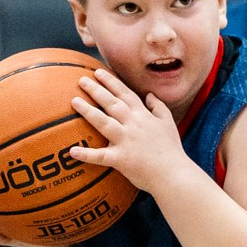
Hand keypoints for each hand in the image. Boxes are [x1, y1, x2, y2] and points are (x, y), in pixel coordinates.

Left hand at [69, 70, 189, 195]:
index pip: (125, 93)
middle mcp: (133, 124)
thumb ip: (159, 107)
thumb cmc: (171, 149)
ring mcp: (126, 141)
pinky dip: (86, 154)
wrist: (174, 174)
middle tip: (81, 80)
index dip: (111, 82)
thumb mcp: (168, 123)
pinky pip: (100, 156)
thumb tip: (150, 95)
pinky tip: (72, 151)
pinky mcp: (121, 159)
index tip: (98, 72)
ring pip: (103, 122)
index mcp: (143, 115)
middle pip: (111, 103)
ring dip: (88, 111)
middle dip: (96, 90)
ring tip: (74, 101)